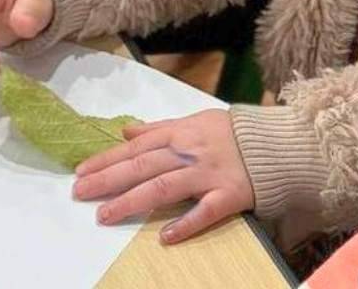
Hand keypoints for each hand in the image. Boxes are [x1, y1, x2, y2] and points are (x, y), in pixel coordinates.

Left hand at [73, 110, 254, 243]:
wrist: (276, 143)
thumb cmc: (232, 133)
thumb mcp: (194, 120)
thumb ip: (159, 128)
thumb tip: (126, 131)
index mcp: (181, 132)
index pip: (136, 146)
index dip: (107, 159)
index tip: (81, 172)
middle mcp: (190, 153)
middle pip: (143, 166)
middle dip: (109, 180)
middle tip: (80, 193)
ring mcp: (209, 175)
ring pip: (165, 187)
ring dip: (133, 201)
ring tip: (105, 215)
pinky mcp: (229, 195)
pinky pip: (206, 211)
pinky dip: (186, 223)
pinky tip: (165, 236)